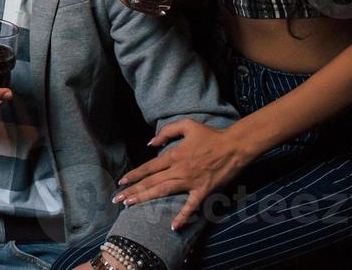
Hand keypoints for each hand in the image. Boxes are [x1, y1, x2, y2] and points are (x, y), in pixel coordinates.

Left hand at [114, 120, 252, 230]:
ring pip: (163, 192)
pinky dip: (182, 216)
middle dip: (132, 190)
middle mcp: (178, 170)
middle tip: (117, 199)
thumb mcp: (187, 125)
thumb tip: (150, 143)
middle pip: (151, 182)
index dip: (134, 175)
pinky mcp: (203, 191)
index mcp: (173, 155)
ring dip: (145, 199)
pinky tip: (173, 227)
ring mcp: (190, 182)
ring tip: (130, 205)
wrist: (234, 146)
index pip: (149, 167)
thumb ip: (166, 132)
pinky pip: (191, 206)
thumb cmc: (210, 135)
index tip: (121, 182)